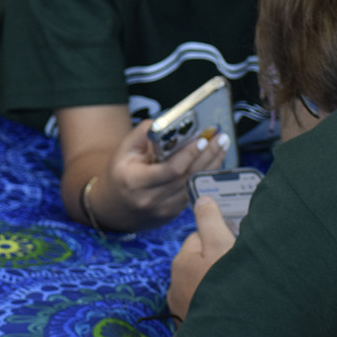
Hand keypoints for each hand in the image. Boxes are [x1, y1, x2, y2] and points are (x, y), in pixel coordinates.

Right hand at [102, 117, 228, 228]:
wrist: (115, 206)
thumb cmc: (120, 173)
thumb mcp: (123, 151)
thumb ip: (143, 135)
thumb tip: (168, 123)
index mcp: (136, 181)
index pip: (171, 169)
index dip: (189, 154)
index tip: (203, 139)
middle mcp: (152, 198)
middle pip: (188, 176)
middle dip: (208, 154)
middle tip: (221, 138)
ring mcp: (165, 209)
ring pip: (195, 184)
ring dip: (211, 164)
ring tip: (221, 146)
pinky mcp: (174, 213)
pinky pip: (194, 190)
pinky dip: (204, 174)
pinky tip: (212, 160)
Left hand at [166, 195, 237, 318]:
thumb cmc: (226, 292)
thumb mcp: (222, 248)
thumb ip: (211, 222)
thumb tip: (202, 200)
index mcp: (183, 261)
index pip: (200, 237)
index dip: (221, 237)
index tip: (238, 244)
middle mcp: (176, 283)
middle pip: (201, 262)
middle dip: (220, 262)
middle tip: (243, 270)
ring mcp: (183, 307)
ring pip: (203, 285)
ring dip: (219, 286)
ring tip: (241, 293)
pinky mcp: (192, 328)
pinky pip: (205, 308)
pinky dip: (218, 306)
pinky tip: (234, 311)